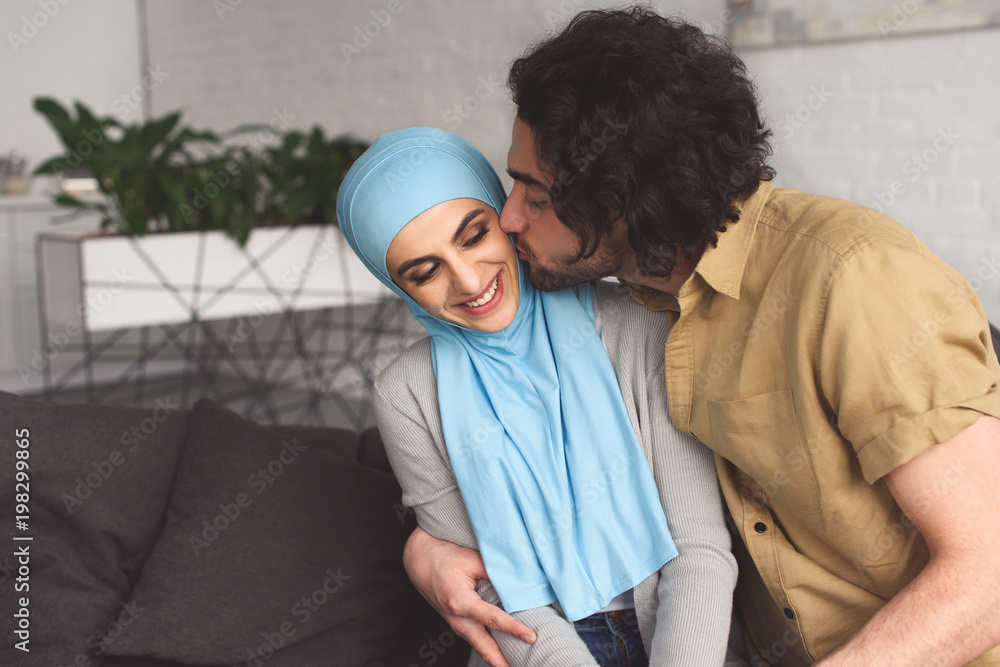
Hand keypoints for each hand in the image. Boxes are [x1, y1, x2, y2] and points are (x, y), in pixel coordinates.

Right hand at [403, 526, 536, 666]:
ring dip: (496, 658)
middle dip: (501, 662)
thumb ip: (494, 572)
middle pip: (484, 647)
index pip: (493, 619)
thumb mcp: (472, 559)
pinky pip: (474, 639)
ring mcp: (455, 623)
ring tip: (513, 664)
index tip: (531, 638)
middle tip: (521, 666)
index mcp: (461, 602)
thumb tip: (517, 583)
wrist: (419, 559)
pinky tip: (500, 649)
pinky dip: (487, 647)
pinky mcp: (455, 622)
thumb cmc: (444, 556)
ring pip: (479, 646)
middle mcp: (457, 618)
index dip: (514, 629)